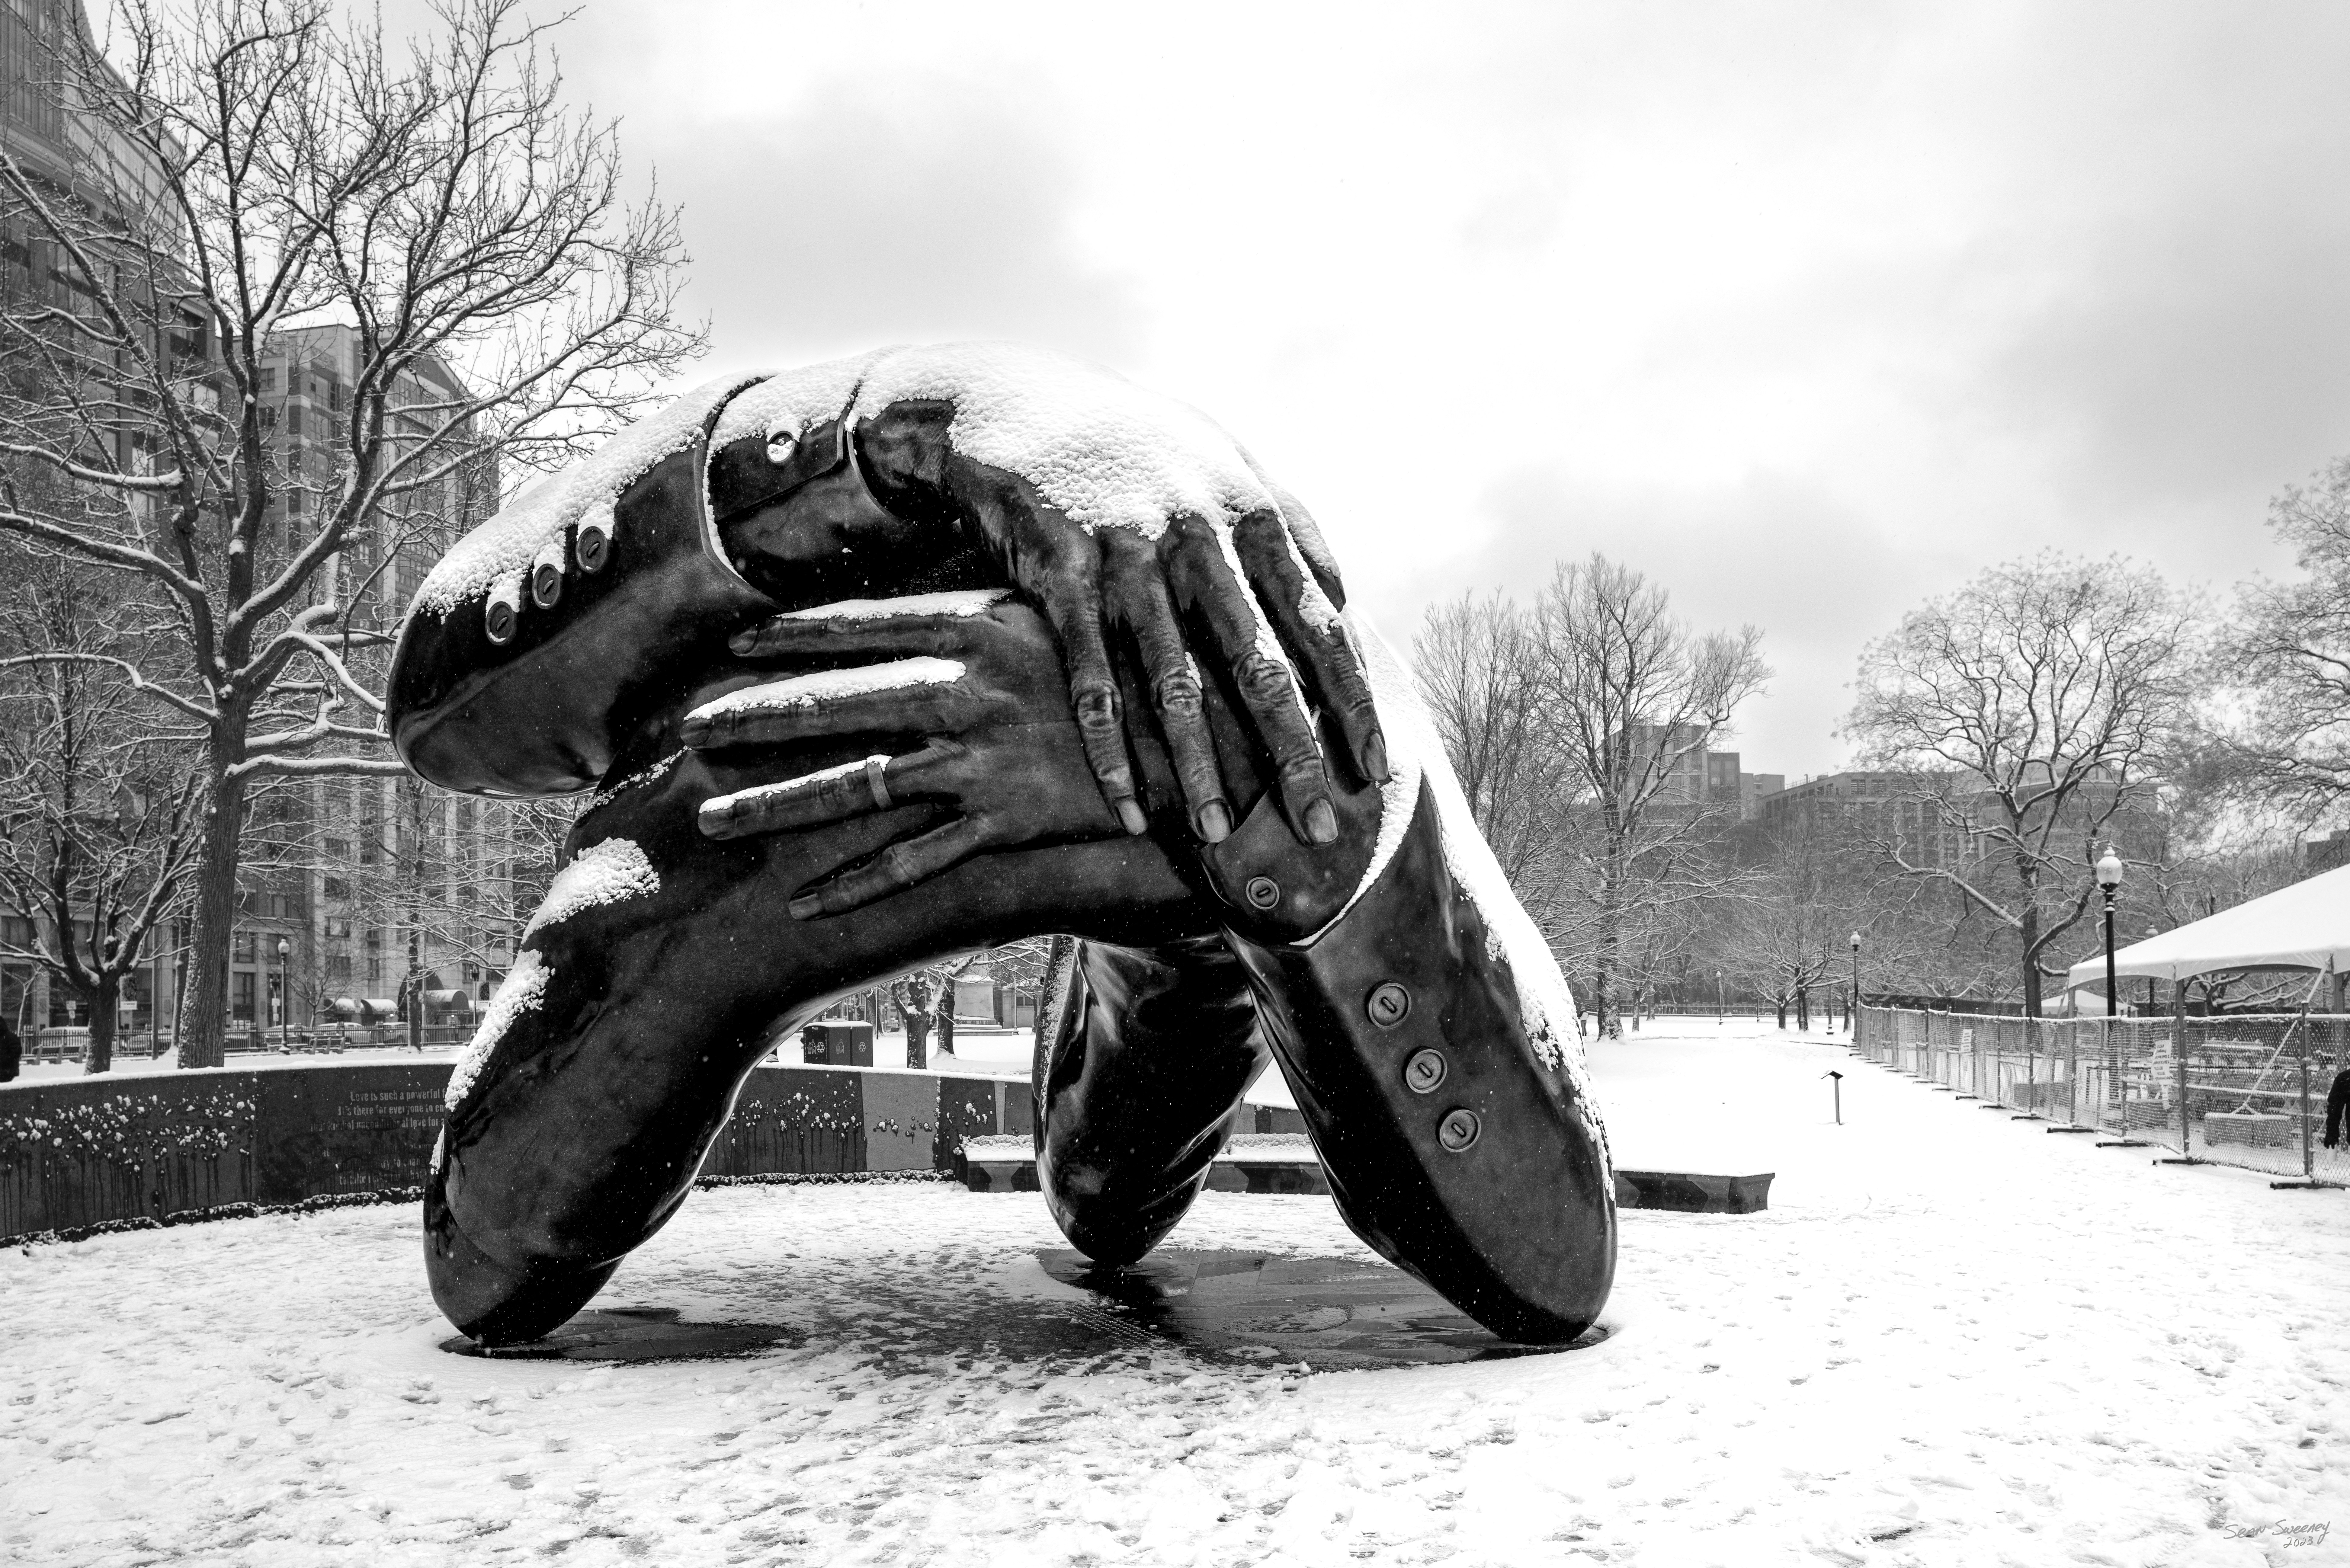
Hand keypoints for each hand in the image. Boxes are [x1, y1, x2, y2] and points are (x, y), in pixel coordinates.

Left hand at [682, 590, 1143, 918]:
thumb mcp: (1057, 614)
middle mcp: (970, 692)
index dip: (790, 636)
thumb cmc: (1130, 663)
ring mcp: (985, 762)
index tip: (731, 644)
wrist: (1208, 737)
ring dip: (779, 803)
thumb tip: (913, 603)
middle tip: (686, 730)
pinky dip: (858, 885)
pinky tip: (802, 903)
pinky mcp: (1008, 822)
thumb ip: (981, 612)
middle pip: (840, 704)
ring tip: (711, 818)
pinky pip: (918, 860)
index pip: (860, 626)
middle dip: (754, 717)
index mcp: (978, 629)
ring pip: (860, 786)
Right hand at [713, 343, 1385, 850]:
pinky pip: (1091, 676)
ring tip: (1218, 836)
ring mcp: (1128, 554)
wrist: (1015, 398)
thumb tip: (1343, 602)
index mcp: (1250, 511)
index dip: (1352, 703)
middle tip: (1319, 829)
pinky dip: (1109, 746)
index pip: (1320, 625)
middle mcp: (1198, 533)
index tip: (1375, 772)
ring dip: (1198, 767)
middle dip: (1293, 753)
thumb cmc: (1135, 446)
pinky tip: (1127, 805)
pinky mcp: (1060, 572)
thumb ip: (1287, 527)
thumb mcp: (1220, 463)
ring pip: (1174, 681)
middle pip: (1259, 664)